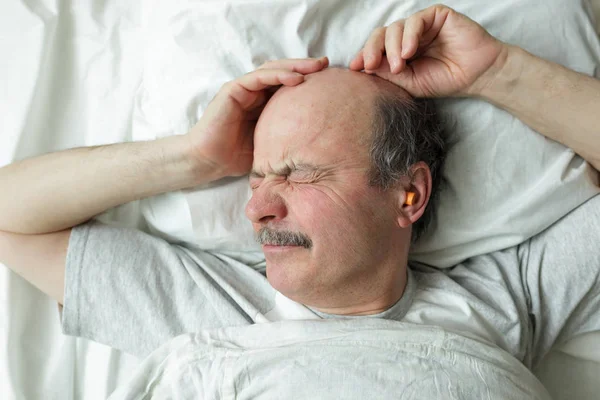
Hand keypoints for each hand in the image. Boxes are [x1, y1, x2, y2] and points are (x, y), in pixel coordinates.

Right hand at [186, 57, 328, 178]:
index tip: (330, 79)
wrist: (210, 162)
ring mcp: (243, 89)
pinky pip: (258, 77)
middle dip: (305, 66)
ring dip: (295, 66)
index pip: (287, 83)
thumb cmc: (238, 157)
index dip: (307, 78)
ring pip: (272, 70)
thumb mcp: (273, 144)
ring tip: (315, 67)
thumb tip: (320, 145)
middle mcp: (254, 92)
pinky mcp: (233, 90)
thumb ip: (289, 137)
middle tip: (326, 64)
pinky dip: (277, 76)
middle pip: (282, 71)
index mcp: (264, 103)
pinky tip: (295, 78)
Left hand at [349, 5, 505, 97]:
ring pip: (395, 28)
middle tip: (370, 65)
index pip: (376, 48)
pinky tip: (409, 52)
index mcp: (399, 52)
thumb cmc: (445, 80)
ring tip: (399, 65)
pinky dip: (408, 36)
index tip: (354, 68)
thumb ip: (389, 74)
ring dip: (392, 47)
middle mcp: (408, 36)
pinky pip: (415, 20)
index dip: (364, 55)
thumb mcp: (410, 83)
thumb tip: (364, 66)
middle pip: (381, 35)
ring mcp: (421, 25)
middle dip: (372, 50)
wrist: (477, 76)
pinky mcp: (436, 15)